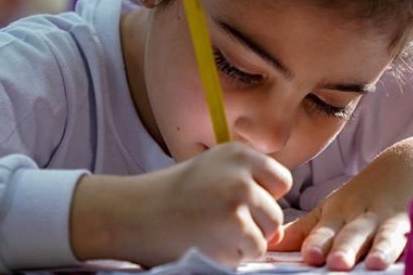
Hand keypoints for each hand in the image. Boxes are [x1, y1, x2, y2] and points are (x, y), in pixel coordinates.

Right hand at [71, 142, 292, 266]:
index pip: (280, 181)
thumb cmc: (170, 197)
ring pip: (266, 236)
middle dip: (254, 227)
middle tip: (217, 224)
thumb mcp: (211, 172)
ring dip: (244, 244)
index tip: (234, 203)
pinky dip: (232, 257)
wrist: (131, 214)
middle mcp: (241, 173)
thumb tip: (279, 233)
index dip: (263, 198)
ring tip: (211, 234)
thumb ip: (248, 189)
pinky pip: (251, 253)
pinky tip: (207, 244)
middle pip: (276, 213)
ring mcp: (238, 202)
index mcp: (238, 154)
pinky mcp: (232, 230)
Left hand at [269, 133, 412, 270]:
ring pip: (388, 235)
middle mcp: (365, 218)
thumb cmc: (365, 195)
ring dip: (381, 248)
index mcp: (340, 215)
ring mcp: (394, 220)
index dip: (319, 242)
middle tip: (336, 261)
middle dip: (345, 247)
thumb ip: (302, 230)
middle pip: (355, 234)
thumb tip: (267, 243)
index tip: (309, 254)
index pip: (326, 231)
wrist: (411, 160)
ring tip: (374, 263)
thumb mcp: (333, 209)